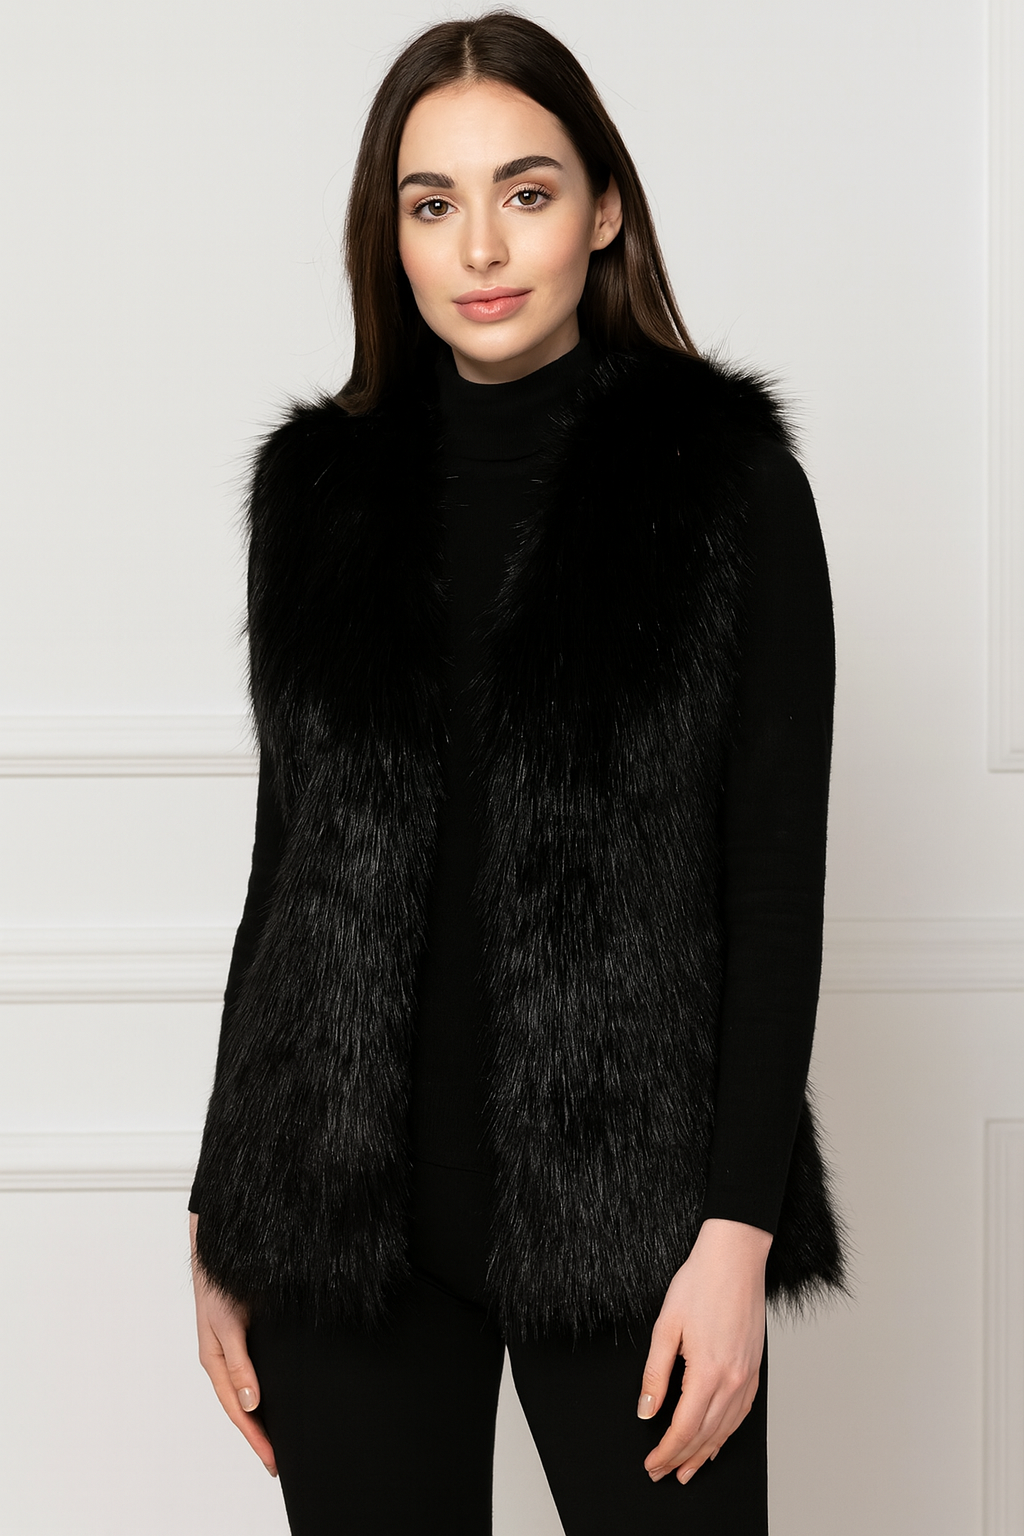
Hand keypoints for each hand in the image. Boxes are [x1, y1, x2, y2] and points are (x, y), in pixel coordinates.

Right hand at [189, 1212, 277, 1476]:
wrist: (220, 1249)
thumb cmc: (218, 1286)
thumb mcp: (227, 1325)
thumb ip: (238, 1363)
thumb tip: (250, 1403)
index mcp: (215, 1363)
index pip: (238, 1411)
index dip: (255, 1438)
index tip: (273, 1461)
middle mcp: (225, 1361)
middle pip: (243, 1408)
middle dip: (259, 1436)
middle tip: (279, 1461)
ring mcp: (236, 1349)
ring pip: (249, 1392)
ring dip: (263, 1416)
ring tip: (280, 1438)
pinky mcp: (248, 1336)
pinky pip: (256, 1372)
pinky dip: (266, 1392)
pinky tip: (279, 1397)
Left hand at [637, 1217, 769, 1483]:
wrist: (735, 1257)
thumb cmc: (700, 1283)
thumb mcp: (666, 1326)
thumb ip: (656, 1373)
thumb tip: (647, 1410)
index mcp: (708, 1371)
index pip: (684, 1428)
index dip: (666, 1452)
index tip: (652, 1464)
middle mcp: (733, 1380)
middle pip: (706, 1435)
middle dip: (682, 1458)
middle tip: (662, 1473)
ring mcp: (748, 1375)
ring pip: (726, 1429)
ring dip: (706, 1453)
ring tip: (689, 1469)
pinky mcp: (755, 1368)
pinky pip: (742, 1413)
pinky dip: (727, 1433)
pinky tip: (717, 1440)